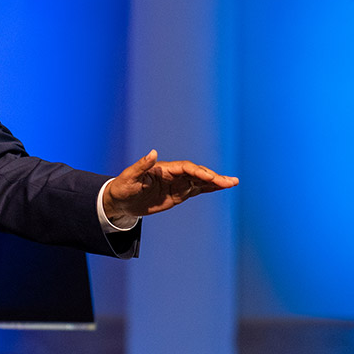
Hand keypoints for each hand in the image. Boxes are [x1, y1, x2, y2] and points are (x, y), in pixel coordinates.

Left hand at [102, 150, 236, 223]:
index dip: (198, 172)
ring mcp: (177, 184)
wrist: (121, 200)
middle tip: (230, 182)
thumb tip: (153, 152)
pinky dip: (209, 188)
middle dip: (214, 177)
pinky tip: (221, 187)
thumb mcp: (129, 177)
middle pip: (197, 173)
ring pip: (200, 181)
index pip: (185, 168)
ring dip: (216, 182)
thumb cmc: (123, 187)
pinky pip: (196, 190)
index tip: (210, 178)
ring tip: (233, 182)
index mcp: (164, 169)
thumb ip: (142, 165)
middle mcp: (173, 174)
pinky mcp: (178, 194)